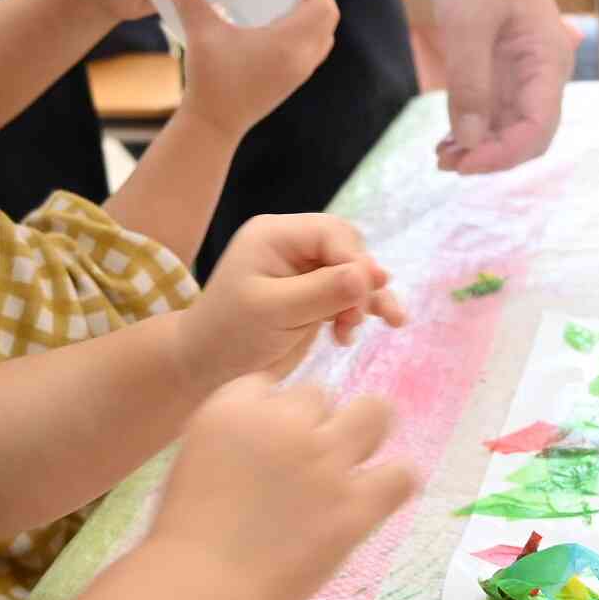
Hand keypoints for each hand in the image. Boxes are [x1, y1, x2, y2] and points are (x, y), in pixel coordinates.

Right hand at [146, 377, 415, 599]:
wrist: (200, 586)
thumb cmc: (187, 537)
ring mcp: (324, 462)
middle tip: (305, 464)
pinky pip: (401, 474)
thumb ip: (237, 440)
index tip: (266, 451)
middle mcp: (284, 423)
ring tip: (350, 468)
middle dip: (315, 424)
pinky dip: (393, 482)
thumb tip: (276, 441)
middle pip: (320, 395)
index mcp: (235, 408)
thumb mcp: (196, 461)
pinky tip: (375, 498)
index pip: (271, 386)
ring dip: (365, 435)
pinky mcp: (354, 505)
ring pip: (374, 412)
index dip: (273, 417)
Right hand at [164, 0, 338, 138]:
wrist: (214, 125)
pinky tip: (283, 27)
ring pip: (324, 37)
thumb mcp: (201, 33)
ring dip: (317, 15)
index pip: (322, 4)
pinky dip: (310, 33)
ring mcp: (300, 73)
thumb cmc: (210, 80)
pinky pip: (315, 52)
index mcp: (289, 43)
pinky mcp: (293, 83)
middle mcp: (302, 59)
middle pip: (329, 18)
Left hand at [178, 212, 410, 383]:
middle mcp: (291, 244)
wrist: (208, 366)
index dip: (355, 262)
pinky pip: (349, 292)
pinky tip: (374, 326)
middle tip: (353, 319)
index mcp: (274, 234)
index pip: (331, 233)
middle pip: (347, 249)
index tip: (361, 300)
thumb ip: (323, 291)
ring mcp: (302, 269)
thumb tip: (371, 274)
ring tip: (390, 321)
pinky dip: (362, 308)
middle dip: (361, 282)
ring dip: (368, 297)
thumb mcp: (275, 312)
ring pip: (353, 271)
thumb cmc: (231, 335)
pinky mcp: (312, 293)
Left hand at [432, 0, 573, 173]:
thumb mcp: (467, 25)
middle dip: (493, 155)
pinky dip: (475, 127)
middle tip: (449, 164)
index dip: (503, 154)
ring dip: (482, 146)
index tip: (465, 163)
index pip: (537, 128)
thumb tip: (471, 141)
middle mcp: (545, 70)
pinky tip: (448, 139)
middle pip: (529, 134)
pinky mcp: (506, 64)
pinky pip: (497, 107)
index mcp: (548, 60)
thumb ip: (470, 84)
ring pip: (512, 125)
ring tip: (443, 157)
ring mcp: (526, 69)